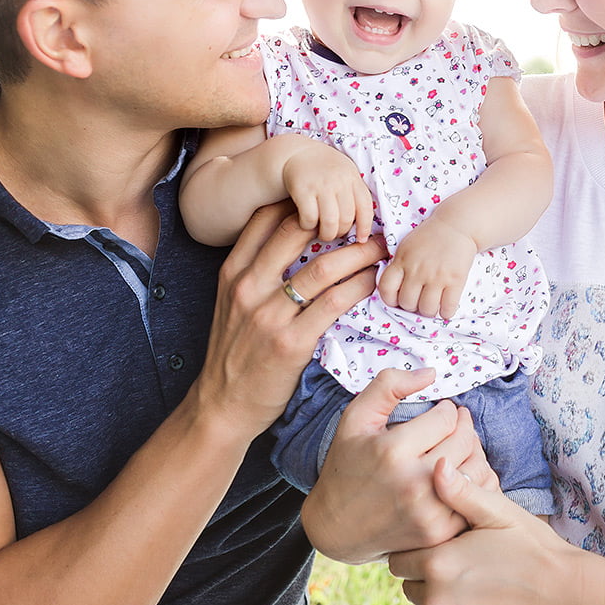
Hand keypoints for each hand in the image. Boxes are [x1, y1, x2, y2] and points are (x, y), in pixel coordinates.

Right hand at [194, 201, 384, 436]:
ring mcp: (269, 315)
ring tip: (381, 247)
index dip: (300, 202)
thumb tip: (292, 243)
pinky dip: (359, 286)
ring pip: (323, 267)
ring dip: (359, 253)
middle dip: (337, 220)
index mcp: (232, 273)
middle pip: (298, 232)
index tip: (330, 198)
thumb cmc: (234, 354)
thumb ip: (254, 274)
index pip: (265, 219)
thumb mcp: (230, 305)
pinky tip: (374, 280)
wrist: (222, 405)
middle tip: (366, 217)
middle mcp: (248, 287)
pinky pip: (334, 303)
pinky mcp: (291, 342)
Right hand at [282, 140, 374, 242]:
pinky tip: (307, 223)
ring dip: (326, 234)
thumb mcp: (344, 172)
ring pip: (330, 222)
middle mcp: (339, 180)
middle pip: (347, 218)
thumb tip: (364, 224)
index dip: (365, 226)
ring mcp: (321, 184)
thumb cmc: (323, 168)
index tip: (361, 239)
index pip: (365, 206)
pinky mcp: (302, 189)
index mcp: (352, 176)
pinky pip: (310, 218)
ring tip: (323, 233)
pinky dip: (308, 226)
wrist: (295, 152)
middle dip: (341, 232)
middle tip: (334, 233)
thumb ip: (354, 192)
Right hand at [303, 368, 499, 563]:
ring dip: (473, 452)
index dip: (447, 410)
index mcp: (392, 452)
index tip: (442, 411)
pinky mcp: (438, 533)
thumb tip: (431, 372)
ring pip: (475, 469)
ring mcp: (428, 512)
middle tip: (457, 424)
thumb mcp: (356, 418)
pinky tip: (460, 472)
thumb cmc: (346, 466)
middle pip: (463, 442)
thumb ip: (389, 386)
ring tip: (460, 445)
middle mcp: (414, 483)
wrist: (336, 527)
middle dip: (463, 427)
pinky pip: (473, 498)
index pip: (446, 418)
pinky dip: (473, 482)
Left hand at [379, 217, 476, 318]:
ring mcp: (437, 276)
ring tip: (432, 304)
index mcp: (402, 260)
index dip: (390, 300)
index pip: (386, 289)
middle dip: (412, 306)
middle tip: (419, 300)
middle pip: (407, 303)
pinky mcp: (455, 280)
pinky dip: (446, 312)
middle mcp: (417, 270)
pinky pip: (447, 308)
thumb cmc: (430, 236)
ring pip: (426, 309)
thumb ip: (399, 266)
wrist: (456, 225)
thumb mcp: (406, 247)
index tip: (398, 299)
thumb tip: (394, 290)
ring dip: (429, 310)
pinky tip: (446, 307)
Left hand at [389, 460, 573, 604]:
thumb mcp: (498, 512)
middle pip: (408, 588)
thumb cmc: (532, 548)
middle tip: (460, 571)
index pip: (398, 560)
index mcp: (437, 562)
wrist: (567, 596)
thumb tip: (436, 466)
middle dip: (427, 578)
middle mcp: (435, 601)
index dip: (419, 553)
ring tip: (467, 595)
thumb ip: (460, 492)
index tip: (443, 550)